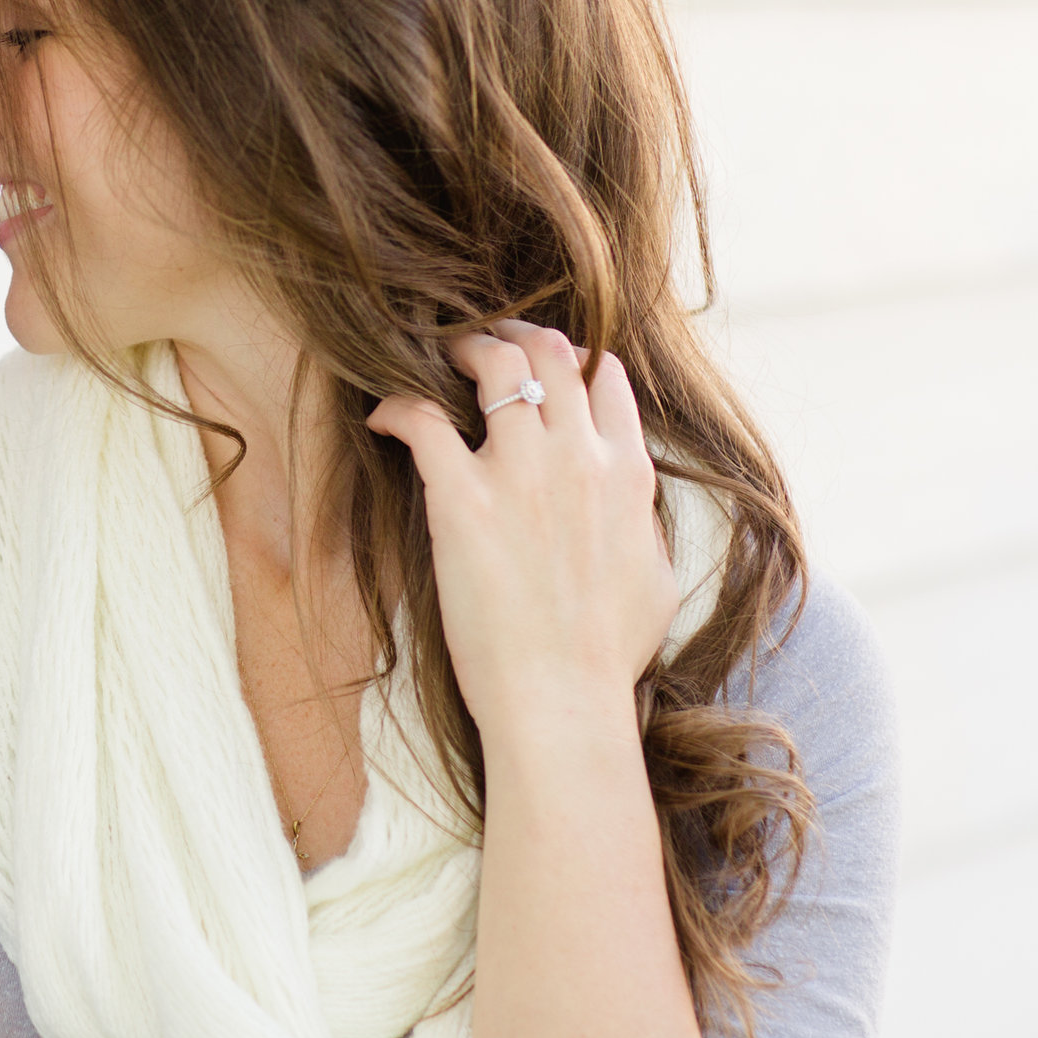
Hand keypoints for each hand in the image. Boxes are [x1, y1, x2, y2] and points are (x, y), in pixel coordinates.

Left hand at [365, 321, 675, 744]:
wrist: (562, 701)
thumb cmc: (606, 657)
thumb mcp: (654, 578)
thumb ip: (640, 522)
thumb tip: (629, 501)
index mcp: (627, 473)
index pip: (605, 376)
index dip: (570, 358)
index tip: (543, 364)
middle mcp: (579, 457)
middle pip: (550, 353)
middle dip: (514, 335)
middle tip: (484, 344)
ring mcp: (521, 473)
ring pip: (494, 365)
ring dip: (461, 350)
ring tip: (437, 357)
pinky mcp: (462, 499)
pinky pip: (422, 420)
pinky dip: (397, 406)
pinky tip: (383, 415)